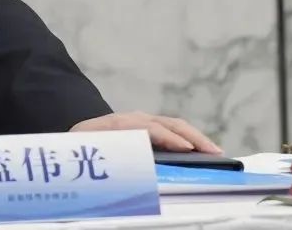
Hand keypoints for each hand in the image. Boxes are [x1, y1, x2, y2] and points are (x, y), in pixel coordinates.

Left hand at [71, 111, 221, 153]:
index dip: (168, 137)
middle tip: (214, 152)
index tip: (187, 148)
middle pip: (167, 123)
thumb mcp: (89, 154)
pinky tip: (201, 149)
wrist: (76, 135)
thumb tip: (130, 172)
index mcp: (116, 125)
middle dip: (192, 136)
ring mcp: (141, 120)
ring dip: (195, 137)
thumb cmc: (83, 148)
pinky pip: (171, 129)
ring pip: (173, 125)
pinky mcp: (147, 126)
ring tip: (215, 152)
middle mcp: (132, 118)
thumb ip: (107, 159)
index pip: (147, 128)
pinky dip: (188, 137)